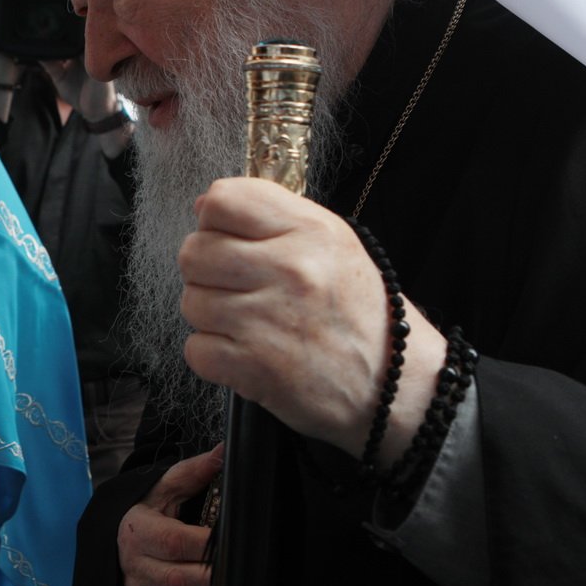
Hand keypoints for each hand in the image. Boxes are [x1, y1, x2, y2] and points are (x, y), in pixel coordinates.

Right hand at [118, 446, 221, 585]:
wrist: (119, 538)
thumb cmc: (149, 512)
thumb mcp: (163, 488)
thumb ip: (192, 472)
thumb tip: (225, 452)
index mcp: (138, 531)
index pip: (172, 541)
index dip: (203, 545)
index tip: (230, 541)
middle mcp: (136, 568)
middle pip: (176, 583)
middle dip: (213, 584)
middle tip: (243, 580)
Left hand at [178, 179, 444, 461]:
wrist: (394, 386)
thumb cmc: (358, 313)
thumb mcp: (332, 244)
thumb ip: (272, 217)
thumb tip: (202, 207)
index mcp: (309, 230)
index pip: (222, 200)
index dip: (214, 221)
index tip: (229, 239)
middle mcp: (290, 269)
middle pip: (194, 252)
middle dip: (206, 273)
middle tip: (238, 289)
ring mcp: (268, 319)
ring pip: (191, 302)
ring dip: (211, 317)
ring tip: (249, 324)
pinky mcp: (253, 366)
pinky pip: (195, 349)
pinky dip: (213, 357)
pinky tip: (246, 353)